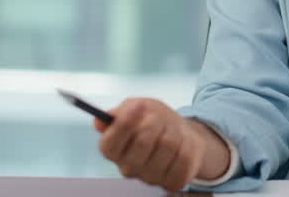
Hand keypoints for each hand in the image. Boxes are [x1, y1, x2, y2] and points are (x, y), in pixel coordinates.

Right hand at [96, 97, 226, 190]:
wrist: (180, 134)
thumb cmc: (155, 121)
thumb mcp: (137, 107)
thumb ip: (121, 111)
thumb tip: (101, 121)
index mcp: (113, 150)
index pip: (110, 143)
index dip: (124, 124)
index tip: (138, 105)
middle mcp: (128, 168)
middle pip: (142, 142)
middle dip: (155, 122)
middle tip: (158, 118)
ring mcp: (150, 178)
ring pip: (168, 145)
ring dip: (173, 130)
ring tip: (171, 130)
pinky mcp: (172, 182)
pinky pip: (184, 157)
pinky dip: (187, 143)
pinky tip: (182, 144)